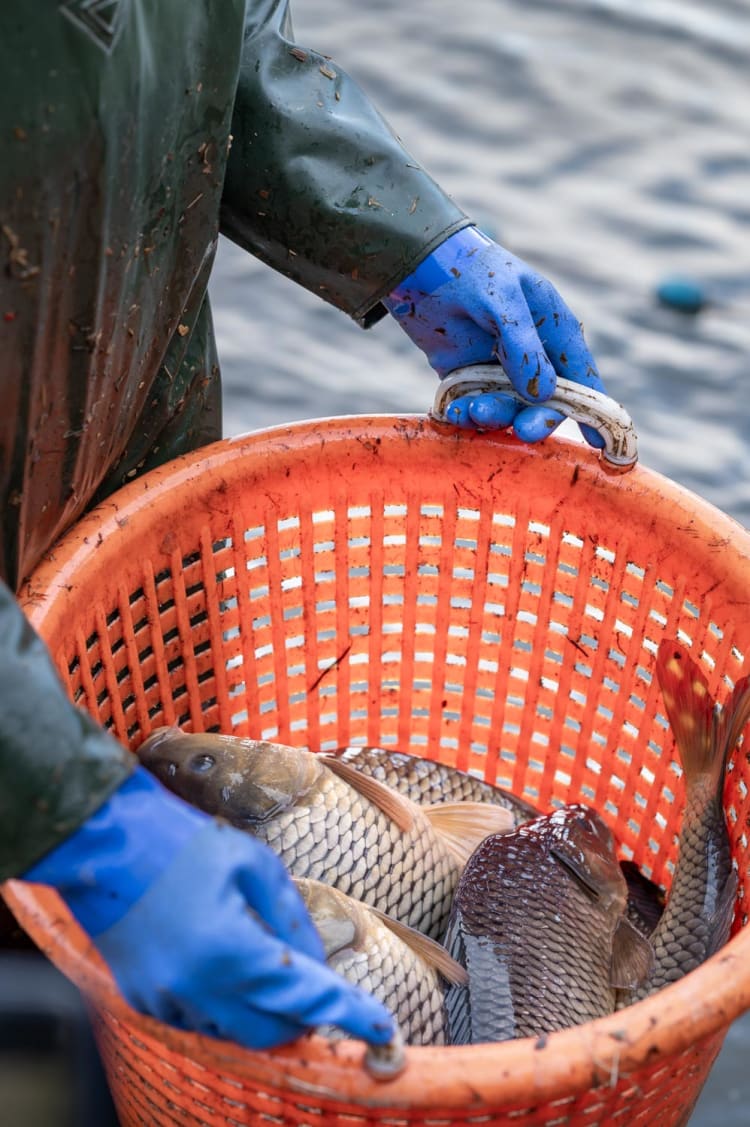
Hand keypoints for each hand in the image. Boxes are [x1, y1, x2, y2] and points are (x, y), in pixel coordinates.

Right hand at [23, 766, 394, 1049]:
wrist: (103, 844)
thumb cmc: (181, 844)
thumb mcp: (253, 864)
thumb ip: (291, 917)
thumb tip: (316, 962)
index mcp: (230, 950)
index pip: (306, 996)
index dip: (351, 1013)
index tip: (384, 1028)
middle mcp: (197, 989)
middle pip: (272, 1032)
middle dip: (304, 1015)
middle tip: (321, 985)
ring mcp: (166, 1001)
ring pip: (235, 1032)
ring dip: (263, 1010)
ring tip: (262, 956)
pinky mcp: (143, 1001)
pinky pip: (201, 1021)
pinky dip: (226, 1004)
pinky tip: (224, 961)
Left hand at [385, 225, 604, 445]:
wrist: (414, 265)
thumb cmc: (469, 271)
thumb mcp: (502, 300)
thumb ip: (523, 344)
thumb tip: (544, 393)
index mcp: (551, 328)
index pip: (580, 374)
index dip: (591, 407)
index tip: (599, 440)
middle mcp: (529, 353)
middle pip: (546, 401)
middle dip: (538, 418)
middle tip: (525, 430)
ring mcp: (497, 368)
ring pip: (508, 408)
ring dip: (497, 416)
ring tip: (474, 411)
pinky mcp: (465, 378)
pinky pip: (474, 406)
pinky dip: (468, 415)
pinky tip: (457, 412)